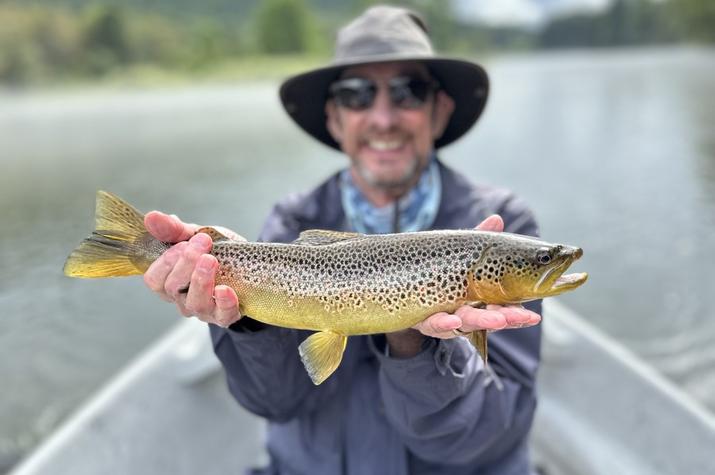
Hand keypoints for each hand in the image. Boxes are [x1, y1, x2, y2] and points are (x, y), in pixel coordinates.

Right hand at [142, 211, 241, 326]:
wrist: (248, 267)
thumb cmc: (215, 252)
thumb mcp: (195, 236)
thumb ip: (174, 229)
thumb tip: (151, 216)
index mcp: (170, 281)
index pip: (154, 280)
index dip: (165, 262)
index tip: (184, 241)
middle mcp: (183, 299)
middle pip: (173, 288)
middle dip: (186, 262)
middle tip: (203, 241)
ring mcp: (204, 310)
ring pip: (195, 303)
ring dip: (201, 280)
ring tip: (211, 260)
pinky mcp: (226, 315)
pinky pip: (223, 315)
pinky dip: (224, 302)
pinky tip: (225, 289)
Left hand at [412, 215, 541, 339]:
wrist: (404, 286)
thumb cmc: (442, 273)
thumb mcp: (462, 257)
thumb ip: (480, 242)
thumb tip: (496, 219)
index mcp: (479, 302)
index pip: (502, 310)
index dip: (517, 315)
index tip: (532, 316)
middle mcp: (465, 315)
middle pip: (487, 319)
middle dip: (505, 318)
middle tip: (520, 316)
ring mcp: (446, 319)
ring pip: (465, 323)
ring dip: (481, 321)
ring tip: (498, 319)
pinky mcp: (424, 321)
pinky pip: (433, 324)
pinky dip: (443, 323)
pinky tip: (453, 320)